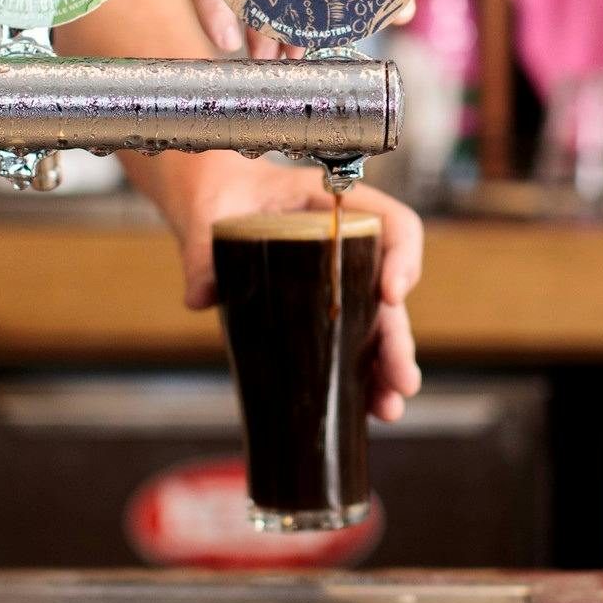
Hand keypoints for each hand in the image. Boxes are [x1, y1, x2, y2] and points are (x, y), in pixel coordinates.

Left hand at [160, 154, 423, 421]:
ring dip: (385, 369)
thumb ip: (203, 251)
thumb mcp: (212, 213)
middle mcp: (348, 247)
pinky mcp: (320, 313)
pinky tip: (365, 408)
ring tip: (388, 408)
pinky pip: (349, 344)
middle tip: (400, 379)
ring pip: (375, 326)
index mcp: (336, 207)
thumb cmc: (224, 194)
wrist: (215, 202)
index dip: (402, 257)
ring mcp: (337, 283)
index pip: (392, 224)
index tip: (390, 293)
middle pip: (387, 292)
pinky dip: (359, 377)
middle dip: (397, 339)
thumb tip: (201, 296)